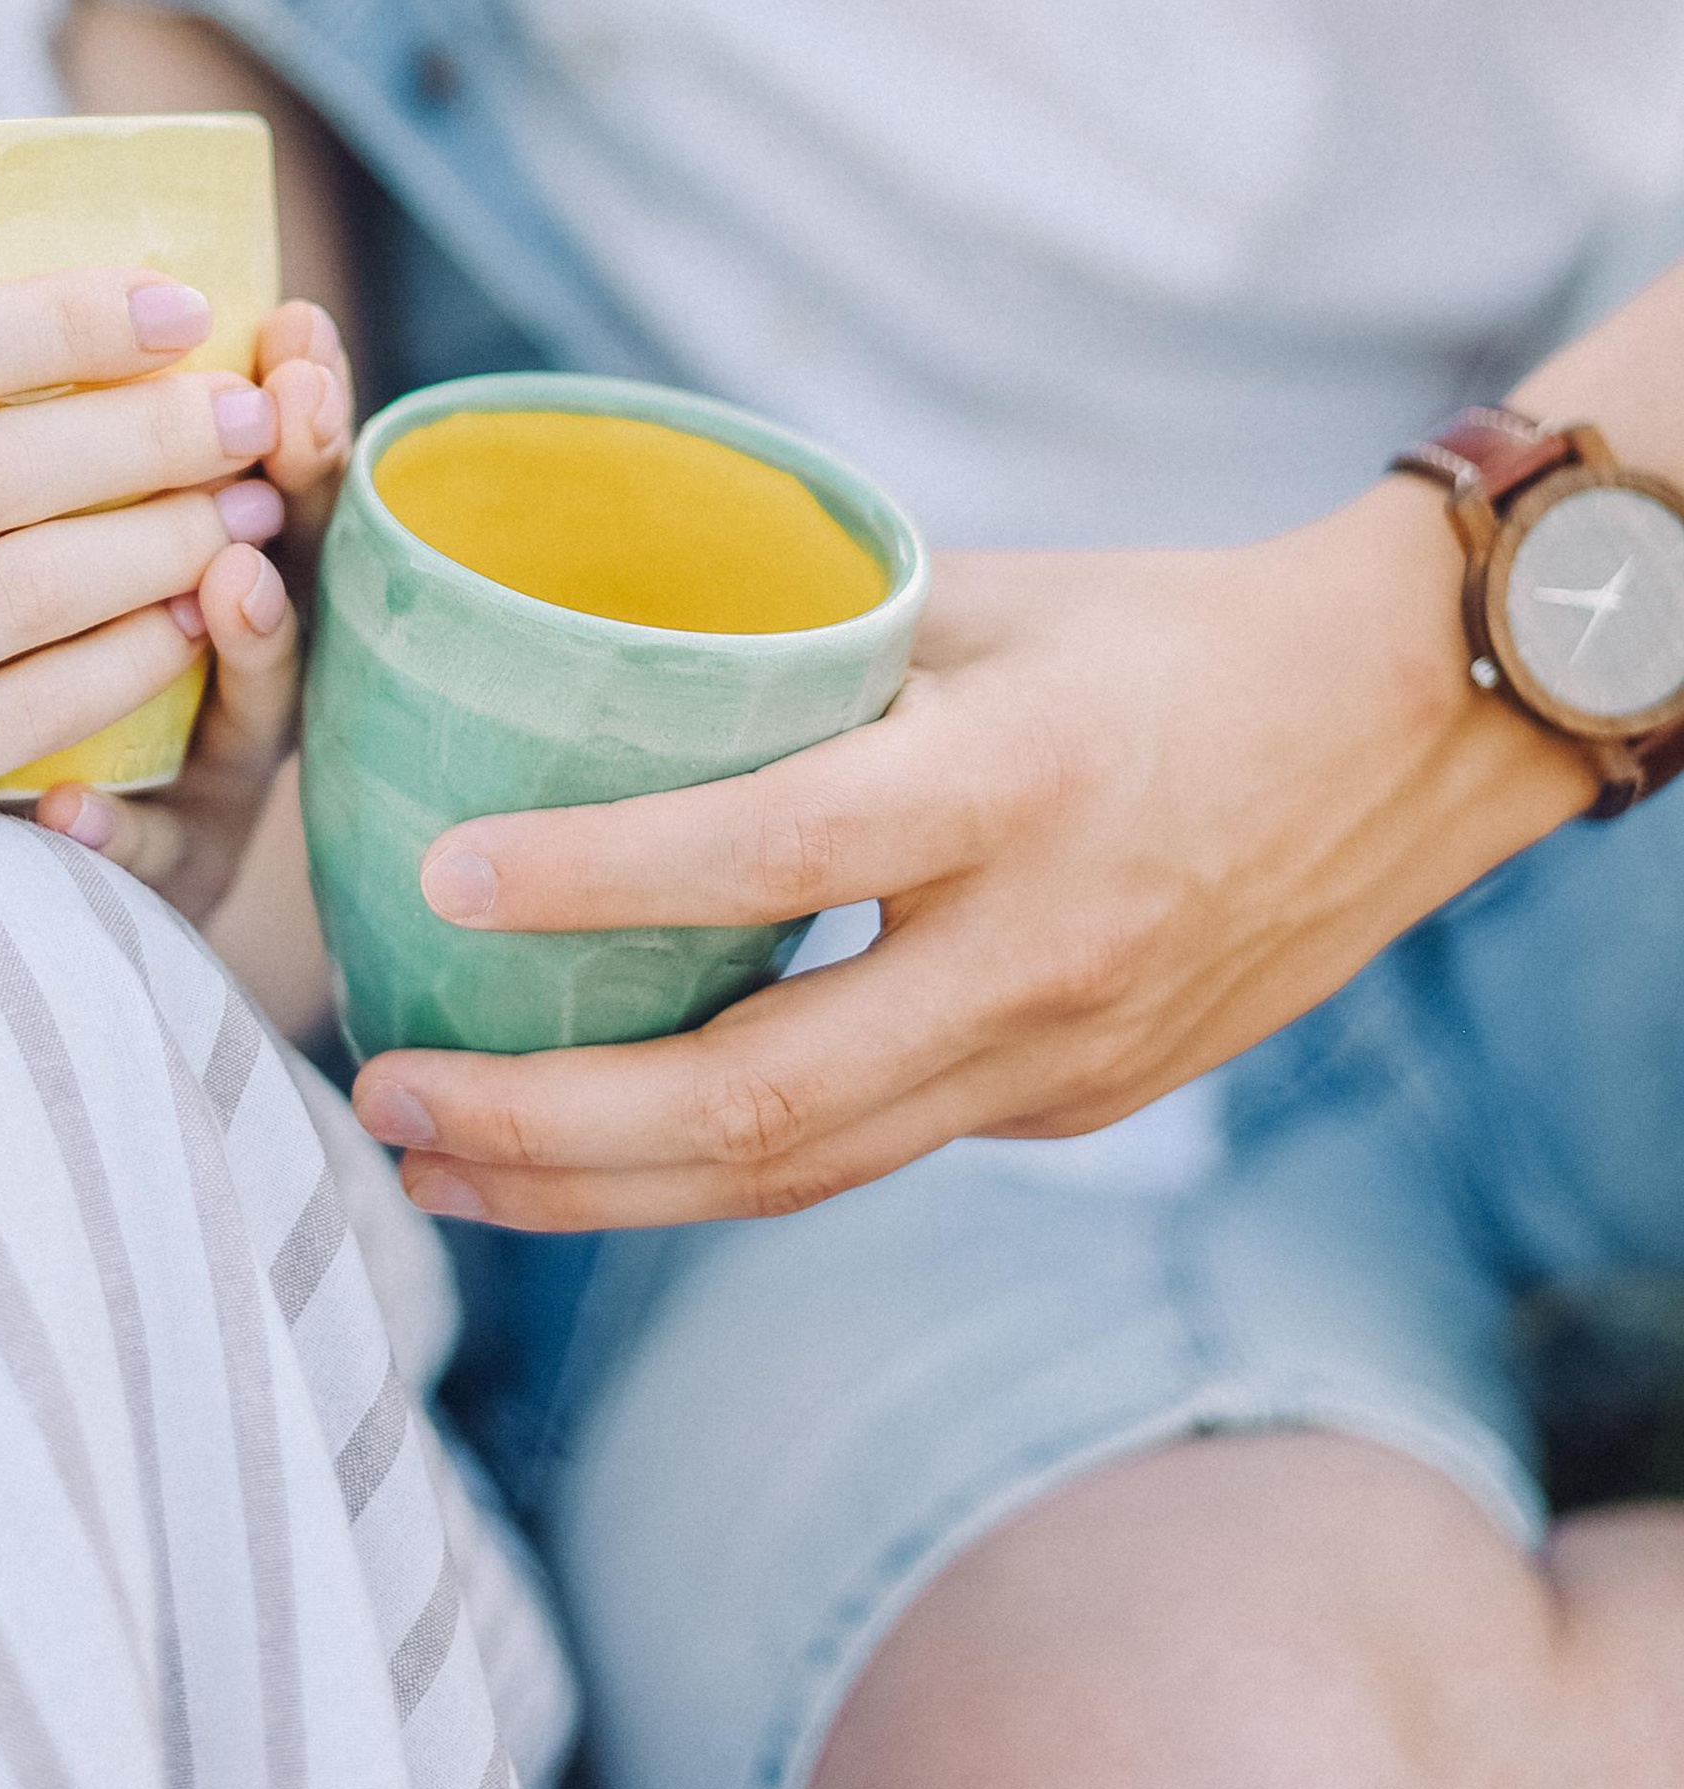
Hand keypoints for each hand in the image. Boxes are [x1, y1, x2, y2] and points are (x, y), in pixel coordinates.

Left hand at [35, 298, 353, 919]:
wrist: (34, 905)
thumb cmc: (21, 682)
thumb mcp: (56, 554)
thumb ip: (47, 450)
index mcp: (221, 577)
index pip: (269, 472)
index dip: (291, 398)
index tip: (293, 318)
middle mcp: (242, 676)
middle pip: (298, 568)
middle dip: (303, 483)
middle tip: (296, 407)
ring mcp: (214, 784)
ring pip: (250, 712)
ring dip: (250, 639)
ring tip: (231, 577)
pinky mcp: (161, 884)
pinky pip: (140, 858)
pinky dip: (111, 829)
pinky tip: (63, 806)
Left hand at [351, 484, 1597, 1229]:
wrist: (1402, 734)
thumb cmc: (1167, 632)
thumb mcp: (982, 599)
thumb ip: (803, 651)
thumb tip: (592, 666)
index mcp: (1014, 784)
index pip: (773, 852)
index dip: (593, 879)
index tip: (441, 881)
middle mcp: (1041, 951)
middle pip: (759, 1098)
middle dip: (545, 1127)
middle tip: (386, 1104)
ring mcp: (1064, 1059)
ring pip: (797, 1173)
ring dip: (599, 1190)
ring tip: (440, 1174)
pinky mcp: (1072, 1108)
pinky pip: (867, 1150)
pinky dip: (716, 1166)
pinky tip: (598, 1152)